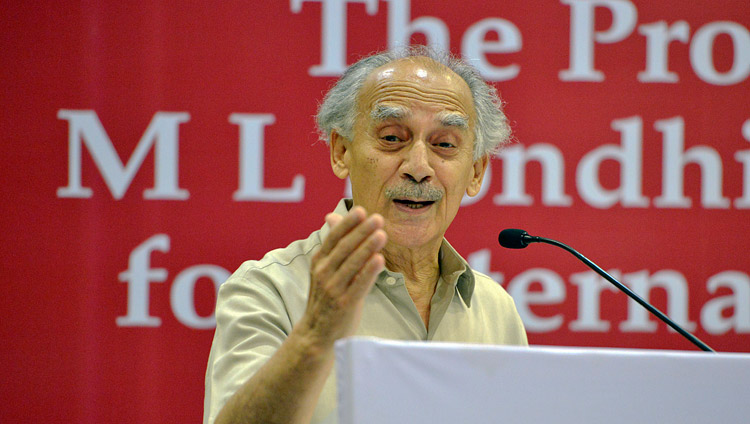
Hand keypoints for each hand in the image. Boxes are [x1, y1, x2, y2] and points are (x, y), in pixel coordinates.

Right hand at [300, 206, 386, 345]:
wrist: (315, 333)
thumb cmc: (326, 297)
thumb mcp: (324, 269)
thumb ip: (333, 245)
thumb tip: (331, 216)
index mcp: (319, 261)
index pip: (333, 238)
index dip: (347, 224)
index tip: (361, 210)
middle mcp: (324, 273)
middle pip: (344, 248)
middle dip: (361, 232)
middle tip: (378, 218)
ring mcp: (333, 289)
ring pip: (352, 264)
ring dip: (367, 247)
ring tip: (382, 234)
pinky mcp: (344, 304)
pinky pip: (358, 285)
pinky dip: (369, 271)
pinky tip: (379, 259)